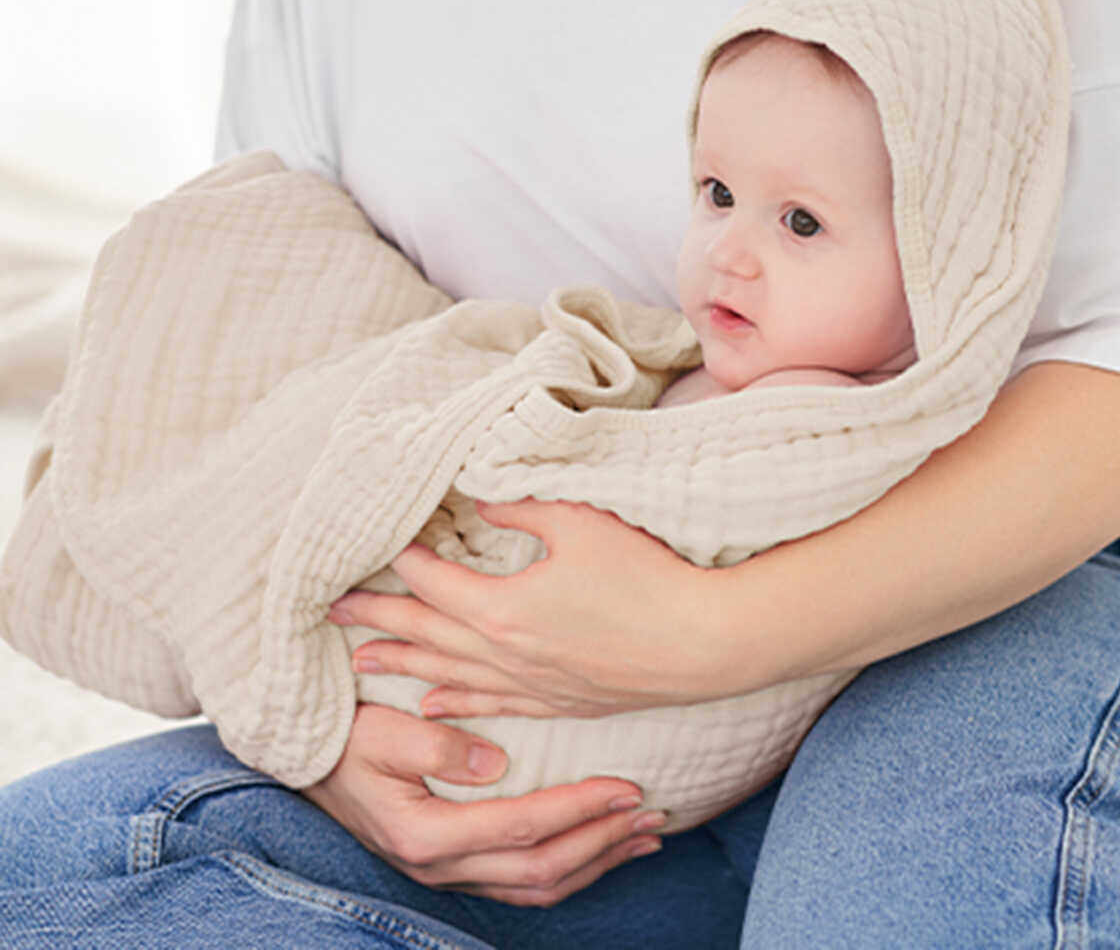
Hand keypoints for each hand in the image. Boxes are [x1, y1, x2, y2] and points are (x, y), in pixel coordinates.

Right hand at [302, 703, 664, 906]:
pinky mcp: (454, 867)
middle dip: (604, 842)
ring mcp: (448, 874)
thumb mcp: (381, 731)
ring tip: (643, 837)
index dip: (581, 808)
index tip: (626, 787)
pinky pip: (522, 882)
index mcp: (427, 834)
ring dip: (596, 862)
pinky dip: (569, 869)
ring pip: (538, 885)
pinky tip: (598, 849)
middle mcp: (442, 866)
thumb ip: (434, 747)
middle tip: (653, 814)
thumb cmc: (345, 739)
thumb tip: (494, 762)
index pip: (524, 826)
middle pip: (542, 868)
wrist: (310, 763)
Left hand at [329, 499, 744, 719]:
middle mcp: (505, 654)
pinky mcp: (560, 701)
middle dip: (377, 621)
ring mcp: (532, 684)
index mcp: (503, 609)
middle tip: (331, 614)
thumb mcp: (579, 521)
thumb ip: (521, 509)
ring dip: (402, 667)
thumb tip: (480, 501)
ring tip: (361, 665)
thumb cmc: (645, 576)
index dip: (403, 562)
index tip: (377, 544)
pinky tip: (433, 704)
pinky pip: (491, 704)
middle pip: (426, 635)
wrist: (703, 644)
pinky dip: (454, 702)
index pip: (433, 583)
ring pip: (449, 675)